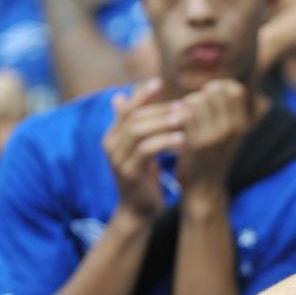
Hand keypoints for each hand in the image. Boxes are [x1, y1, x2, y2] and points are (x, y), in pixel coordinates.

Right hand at [103, 77, 176, 220]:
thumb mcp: (142, 149)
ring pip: (138, 131)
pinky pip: (146, 150)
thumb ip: (140, 127)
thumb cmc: (144, 178)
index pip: (126, 108)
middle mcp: (111, 145)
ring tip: (185, 120)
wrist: (139, 212)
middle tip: (183, 106)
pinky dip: (165, 142)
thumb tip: (134, 99)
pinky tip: (183, 141)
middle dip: (159, 109)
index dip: (141, 94)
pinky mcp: (129, 173)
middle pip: (134, 117)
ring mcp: (117, 159)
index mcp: (113, 136)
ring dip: (163, 123)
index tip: (161, 83)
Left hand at [174, 79, 259, 193]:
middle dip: (200, 95)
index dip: (219, 87)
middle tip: (191, 108)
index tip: (206, 96)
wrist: (204, 190)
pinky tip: (175, 124)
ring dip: (186, 105)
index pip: (235, 89)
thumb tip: (218, 85)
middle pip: (215, 92)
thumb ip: (227, 112)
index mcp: (243, 125)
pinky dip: (178, 114)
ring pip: (199, 101)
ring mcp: (217, 137)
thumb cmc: (212, 158)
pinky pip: (186, 115)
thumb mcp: (228, 135)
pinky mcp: (198, 144)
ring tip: (182, 116)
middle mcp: (234, 130)